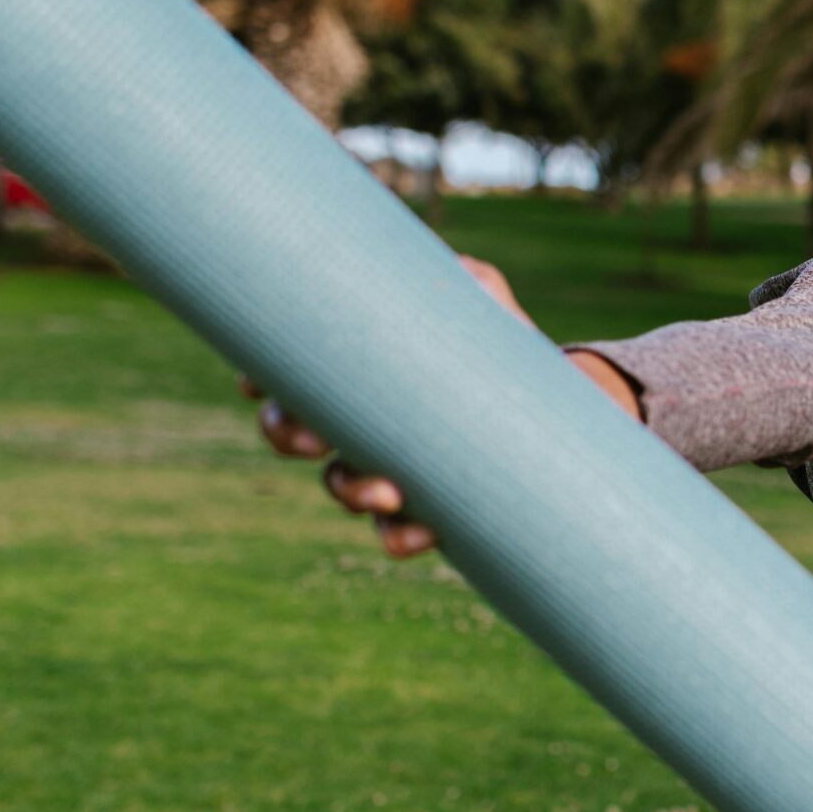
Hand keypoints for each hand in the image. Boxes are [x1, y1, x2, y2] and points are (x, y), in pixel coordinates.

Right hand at [240, 253, 636, 558]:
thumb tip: (456, 274)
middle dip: (287, 437)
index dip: (260, 376)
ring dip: (351, 492)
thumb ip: (469, 282)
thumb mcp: (487, 303)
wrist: (555, 402)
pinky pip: (393, 532)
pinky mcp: (422, 503)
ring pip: (339, 485)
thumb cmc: (500, 342)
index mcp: (357, 364)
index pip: (289, 368)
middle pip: (289, 430)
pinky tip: (425, 533)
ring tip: (389, 493)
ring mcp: (384, 463)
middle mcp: (357, 417)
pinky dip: (401, 537)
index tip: (257, 380)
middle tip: (313, 440)